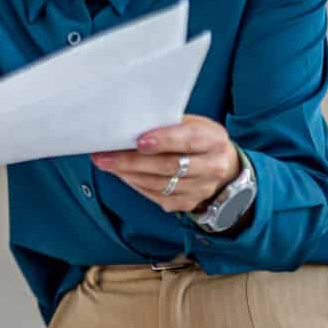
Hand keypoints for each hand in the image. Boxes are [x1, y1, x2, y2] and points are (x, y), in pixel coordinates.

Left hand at [91, 117, 242, 214]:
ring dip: (128, 174)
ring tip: (106, 163)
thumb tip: (131, 125)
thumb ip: (170, 125)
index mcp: (214, 140)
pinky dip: (135, 184)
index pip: (188, 141)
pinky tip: (121, 174)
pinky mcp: (187, 203)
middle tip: (105, 156)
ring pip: (158, 184)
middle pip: (168, 166)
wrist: (222, 167)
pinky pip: (156, 195)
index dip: (163, 141)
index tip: (138, 141)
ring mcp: (201, 189)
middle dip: (132, 161)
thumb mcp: (194, 124)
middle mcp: (212, 167)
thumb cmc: (200, 139)